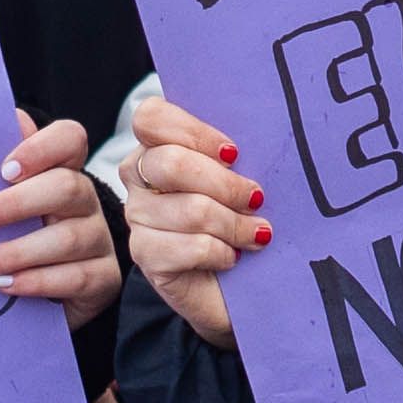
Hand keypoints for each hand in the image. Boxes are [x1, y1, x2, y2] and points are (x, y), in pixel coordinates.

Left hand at [0, 115, 120, 329]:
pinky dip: (36, 281)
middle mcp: (87, 201)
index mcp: (62, 171)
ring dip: (17, 251)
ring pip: (68, 237)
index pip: (69, 139)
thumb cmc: (16, 239)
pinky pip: (75, 277)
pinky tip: (5, 285)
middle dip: (18, 203)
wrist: (41, 298)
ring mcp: (100, 239)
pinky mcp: (104, 278)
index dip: (40, 148)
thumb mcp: (1, 202)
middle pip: (67, 187)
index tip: (5, 169)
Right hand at [122, 95, 266, 350]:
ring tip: (256, 233)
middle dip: (224, 183)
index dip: (193, 131)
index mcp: (158, 145)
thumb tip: (264, 135)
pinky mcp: (146, 256)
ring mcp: (138, 218)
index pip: (151, 118)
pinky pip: (188, 246)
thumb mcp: (240, 176)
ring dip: (233, 224)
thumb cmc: (242, 218)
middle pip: (169, 163)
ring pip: (188, 209)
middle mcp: (140, 178)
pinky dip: (220, 252)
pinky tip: (233, 257)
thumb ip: (235, 154)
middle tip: (256, 197)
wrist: (238, 285)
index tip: (233, 154)